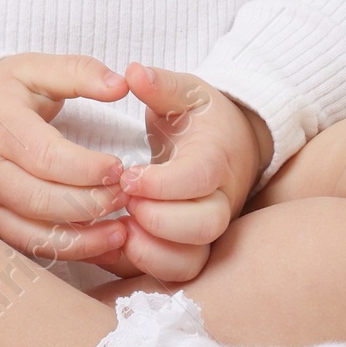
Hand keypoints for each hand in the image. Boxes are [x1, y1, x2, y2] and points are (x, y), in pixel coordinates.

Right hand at [0, 53, 133, 263]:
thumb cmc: (0, 94)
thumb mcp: (34, 69)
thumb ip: (78, 72)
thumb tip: (121, 85)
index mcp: (0, 128)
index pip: (46, 157)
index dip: (87, 168)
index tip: (119, 168)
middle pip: (41, 201)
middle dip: (90, 204)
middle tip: (125, 196)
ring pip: (34, 234)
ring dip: (83, 239)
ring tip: (121, 231)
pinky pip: (28, 248)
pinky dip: (66, 252)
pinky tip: (98, 246)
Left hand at [90, 63, 270, 284]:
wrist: (232, 146)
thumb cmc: (202, 118)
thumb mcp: (186, 91)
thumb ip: (159, 84)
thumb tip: (133, 72)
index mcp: (216, 158)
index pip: (198, 179)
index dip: (162, 183)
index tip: (127, 175)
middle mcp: (219, 200)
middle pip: (204, 227)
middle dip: (159, 220)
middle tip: (124, 201)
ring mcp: (207, 230)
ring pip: (192, 260)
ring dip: (152, 253)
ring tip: (120, 229)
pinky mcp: (191, 248)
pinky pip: (173, 274)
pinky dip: (143, 267)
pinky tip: (113, 244)